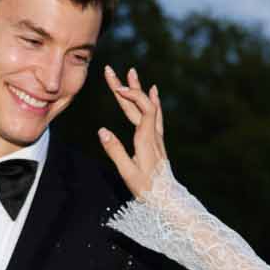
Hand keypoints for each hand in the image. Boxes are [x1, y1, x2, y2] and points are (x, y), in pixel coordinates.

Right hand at [98, 66, 168, 197]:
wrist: (167, 199)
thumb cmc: (148, 189)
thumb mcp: (128, 173)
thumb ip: (115, 151)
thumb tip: (102, 131)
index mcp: (146, 140)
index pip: (143, 108)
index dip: (131, 95)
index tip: (116, 88)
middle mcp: (153, 135)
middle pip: (141, 104)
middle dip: (126, 86)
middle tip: (110, 71)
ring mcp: (156, 137)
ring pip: (147, 107)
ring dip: (138, 89)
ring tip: (131, 72)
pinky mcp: (156, 141)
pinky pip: (155, 115)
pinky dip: (151, 101)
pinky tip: (153, 91)